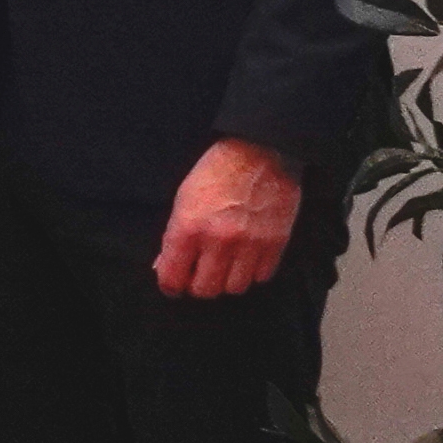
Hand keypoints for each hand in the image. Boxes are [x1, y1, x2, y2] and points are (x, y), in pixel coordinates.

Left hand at [156, 138, 303, 300]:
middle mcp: (218, 240)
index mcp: (188, 228)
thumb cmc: (216, 173)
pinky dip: (253, 273)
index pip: (173, 276)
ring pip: (235, 288)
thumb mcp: (182, 200)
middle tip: (200, 276)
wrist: (260, 152)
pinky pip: (262, 276)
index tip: (174, 286)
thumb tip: (165, 266)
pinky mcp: (276, 242)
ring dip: (227, 282)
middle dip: (199, 287)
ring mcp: (250, 243)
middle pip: (206, 289)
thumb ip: (174, 237)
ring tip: (225, 268)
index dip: (171, 286)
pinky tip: (247, 261)